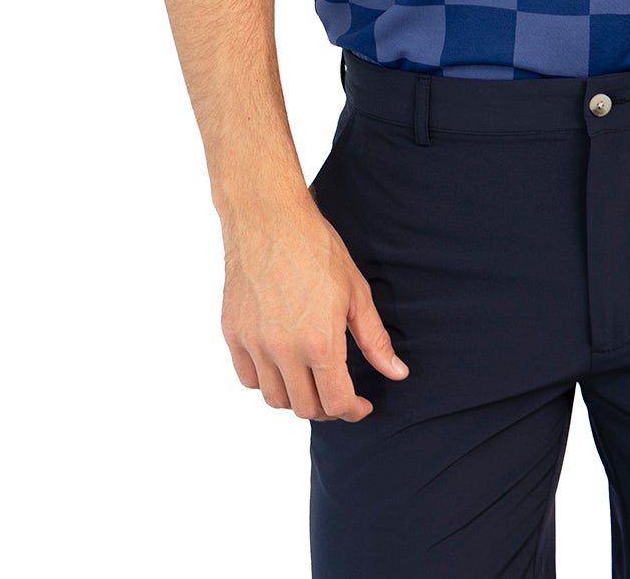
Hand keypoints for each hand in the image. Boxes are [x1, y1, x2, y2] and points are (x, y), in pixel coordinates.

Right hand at [220, 196, 408, 420]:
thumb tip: (397, 373)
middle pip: (305, 408)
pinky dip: (266, 381)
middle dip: (328, 407)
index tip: (362, 405)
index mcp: (320, 341)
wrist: (268, 219)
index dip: (353, 411)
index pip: (336, 402)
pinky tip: (282, 365)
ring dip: (296, 398)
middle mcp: (283, 350)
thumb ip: (374, 339)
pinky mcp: (232, 334)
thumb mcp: (356, 292)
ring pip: (274, 398)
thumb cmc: (315, 248)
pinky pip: (247, 378)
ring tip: (311, 380)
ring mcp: (254, 344)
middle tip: (339, 392)